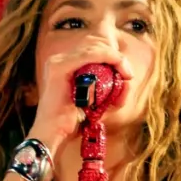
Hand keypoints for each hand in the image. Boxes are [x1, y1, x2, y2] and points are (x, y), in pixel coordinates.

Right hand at [26, 36, 132, 156]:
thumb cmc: (72, 123)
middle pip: (95, 45)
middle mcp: (60, 60)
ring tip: (125, 74)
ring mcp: (58, 62)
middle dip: (116, 57)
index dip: (113, 56)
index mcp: (66, 66)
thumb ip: (113, 96)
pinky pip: (90, 54)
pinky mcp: (59, 67)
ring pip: (95, 47)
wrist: (52, 136)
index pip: (94, 50)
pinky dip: (108, 57)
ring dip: (115, 58)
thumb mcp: (98, 108)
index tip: (127, 73)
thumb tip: (128, 82)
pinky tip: (118, 65)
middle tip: (127, 74)